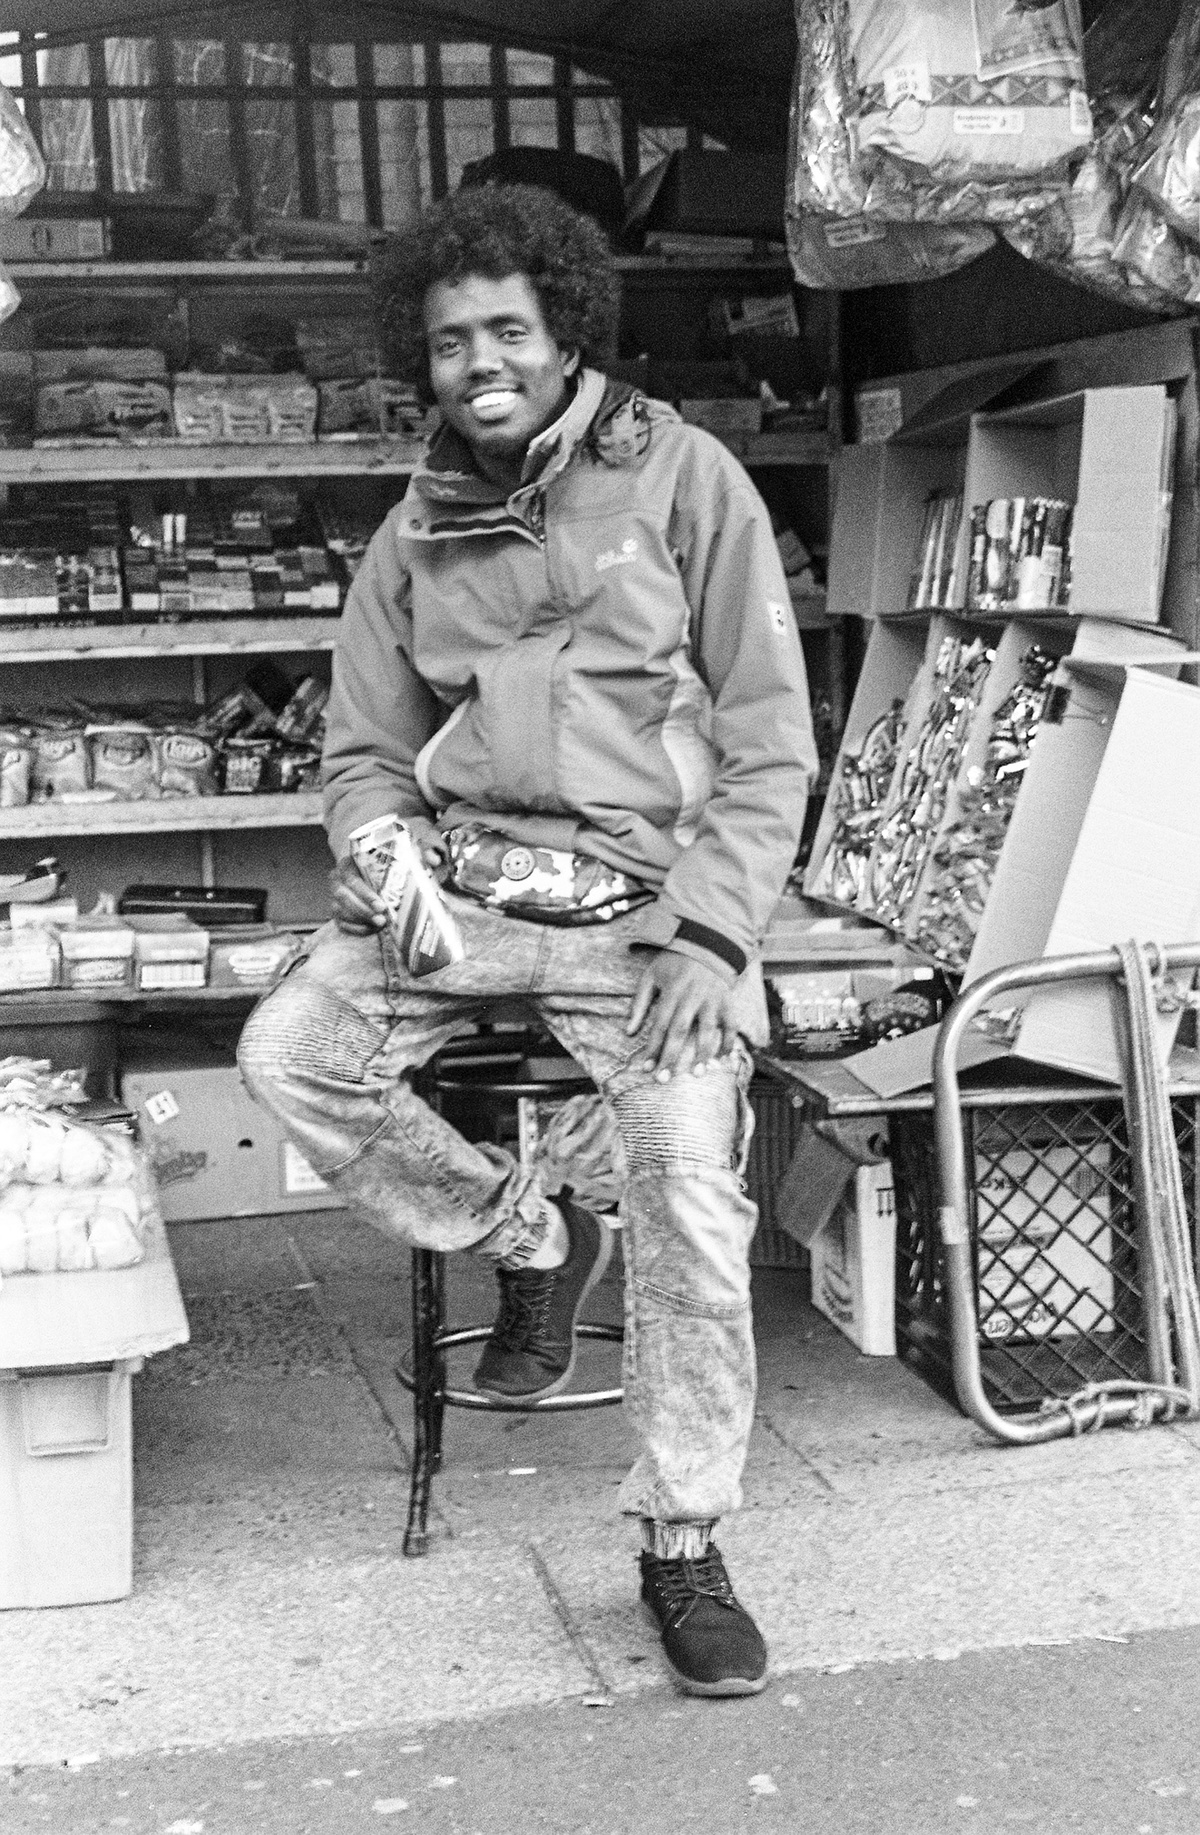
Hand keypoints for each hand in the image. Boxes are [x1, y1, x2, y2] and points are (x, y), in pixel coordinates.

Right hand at [330, 820, 447, 934]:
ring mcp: (336, 897)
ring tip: (380, 925)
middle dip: (362, 909)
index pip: (351, 878)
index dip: (364, 894)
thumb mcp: (400, 859)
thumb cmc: (388, 868)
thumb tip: (434, 861)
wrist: (377, 878)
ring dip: (361, 920)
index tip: (381, 906)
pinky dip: (357, 929)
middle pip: (343, 896)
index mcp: (349, 863)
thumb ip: (417, 858)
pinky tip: (372, 930)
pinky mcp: (338, 913)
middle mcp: (338, 879)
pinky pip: (342, 924)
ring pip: (340, 911)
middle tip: (382, 918)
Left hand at [626, 951, 740, 1080]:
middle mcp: (692, 997)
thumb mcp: (650, 976)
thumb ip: (638, 1004)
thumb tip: (629, 1032)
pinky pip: (731, 1024)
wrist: (706, 943)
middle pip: (680, 1032)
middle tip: (664, 1079)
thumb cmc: (673, 963)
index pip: (660, 1026)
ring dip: (702, 1054)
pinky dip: (729, 1041)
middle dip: (671, 1057)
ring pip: (708, 1031)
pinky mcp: (727, 1001)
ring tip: (697, 1074)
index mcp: (671, 992)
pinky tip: (723, 1059)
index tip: (646, 1069)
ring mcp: (712, 1000)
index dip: (652, 1048)